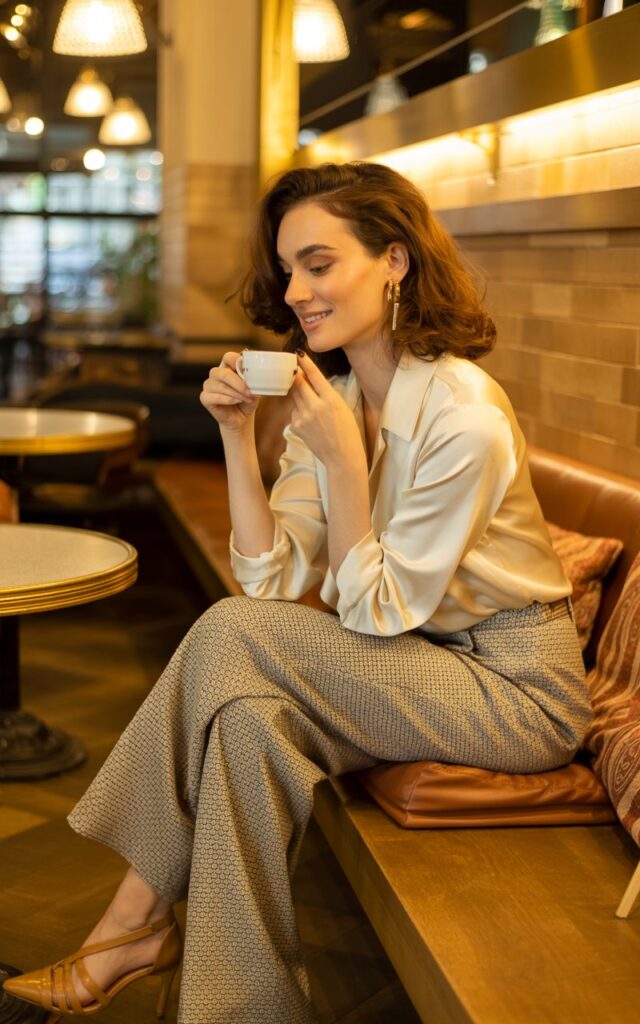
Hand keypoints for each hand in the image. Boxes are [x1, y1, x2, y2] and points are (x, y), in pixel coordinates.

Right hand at [200, 352, 258, 432]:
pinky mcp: (205, 398)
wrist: (241, 419)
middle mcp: (216, 374)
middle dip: (237, 382)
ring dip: (235, 393)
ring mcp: (209, 386)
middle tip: (249, 391)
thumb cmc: (247, 401)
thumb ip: (254, 383)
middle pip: (222, 372)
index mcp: (228, 367)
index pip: (228, 357)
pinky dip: (227, 399)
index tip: (247, 371)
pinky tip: (236, 401)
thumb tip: (256, 378)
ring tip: (246, 399)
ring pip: (219, 386)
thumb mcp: (254, 390)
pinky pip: (213, 396)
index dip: (237, 361)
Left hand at [291, 352, 365, 469]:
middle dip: (296, 376)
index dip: (305, 363)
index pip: (314, 376)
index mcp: (331, 400)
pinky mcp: (296, 426)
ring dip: (299, 395)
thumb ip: (326, 394)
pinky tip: (310, 420)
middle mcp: (315, 407)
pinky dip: (299, 411)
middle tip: (295, 369)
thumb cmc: (347, 431)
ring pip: (295, 397)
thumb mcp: (342, 407)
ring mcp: (304, 417)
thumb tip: (311, 381)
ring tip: (313, 405)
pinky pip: (294, 411)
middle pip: (299, 384)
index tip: (298, 353)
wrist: (342, 456)